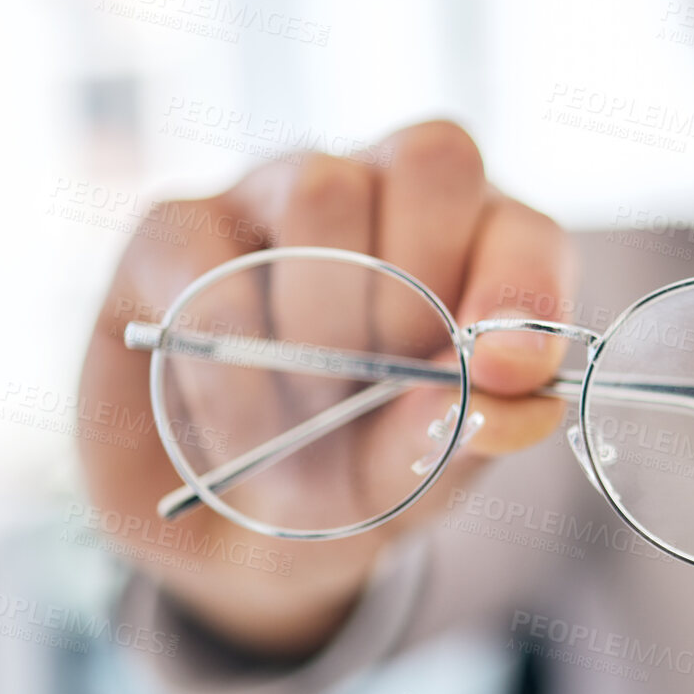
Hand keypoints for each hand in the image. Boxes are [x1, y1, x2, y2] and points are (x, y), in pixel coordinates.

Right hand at [78, 122, 571, 658]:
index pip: (521, 224)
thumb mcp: (421, 477)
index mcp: (471, 244)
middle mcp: (381, 190)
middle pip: (433, 162)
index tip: (499, 373)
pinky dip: (231, 367)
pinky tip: (237, 429)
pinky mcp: (172, 228)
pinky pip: (208, 263)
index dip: (519, 289)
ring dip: (319, 335)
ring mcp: (272, 193)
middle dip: (414, 303)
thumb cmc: (349, 476)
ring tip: (302, 421)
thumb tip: (490, 400)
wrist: (221, 531)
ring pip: (324, 192)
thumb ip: (466, 433)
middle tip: (376, 394)